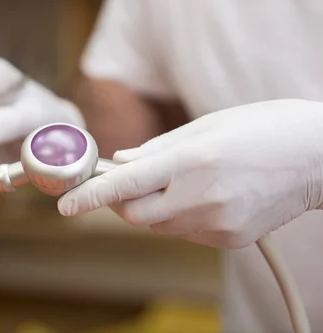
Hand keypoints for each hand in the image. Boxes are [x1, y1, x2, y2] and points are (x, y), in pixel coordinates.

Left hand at [57, 99, 322, 248]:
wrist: (320, 157)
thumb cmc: (263, 128)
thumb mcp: (207, 124)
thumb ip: (158, 148)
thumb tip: (122, 161)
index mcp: (193, 160)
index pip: (126, 184)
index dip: (91, 197)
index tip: (66, 206)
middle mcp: (202, 197)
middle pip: (135, 213)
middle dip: (120, 201)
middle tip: (123, 182)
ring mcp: (218, 223)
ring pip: (159, 225)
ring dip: (150, 207)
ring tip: (174, 181)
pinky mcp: (229, 239)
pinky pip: (185, 232)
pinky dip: (177, 216)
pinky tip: (199, 195)